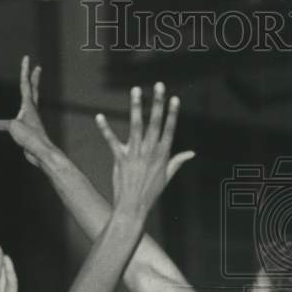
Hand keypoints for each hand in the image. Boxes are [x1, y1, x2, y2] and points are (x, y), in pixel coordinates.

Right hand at [0, 56, 54, 168]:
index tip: (27, 58)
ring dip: (32, 92)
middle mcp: (32, 111)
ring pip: (32, 102)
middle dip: (34, 78)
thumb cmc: (30, 138)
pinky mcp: (30, 129)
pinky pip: (26, 116)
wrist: (41, 152)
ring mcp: (32, 120)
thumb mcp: (11, 127)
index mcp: (29, 106)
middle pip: (34, 90)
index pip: (25, 84)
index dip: (25, 70)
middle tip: (38, 68)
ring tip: (30, 88)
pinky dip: (25, 109)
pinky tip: (23, 113)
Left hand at [95, 83, 194, 218]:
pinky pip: (111, 140)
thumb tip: (192, 153)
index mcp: (162, 154)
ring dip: (136, 107)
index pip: (169, 129)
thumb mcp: (167, 176)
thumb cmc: (151, 192)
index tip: (174, 98)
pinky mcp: (120, 158)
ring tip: (136, 90)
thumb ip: (178, 161)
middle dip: (157, 103)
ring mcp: (135, 154)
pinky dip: (105, 128)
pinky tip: (99, 116)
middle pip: (155, 122)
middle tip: (159, 85)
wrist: (134, 206)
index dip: (172, 113)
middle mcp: (150, 151)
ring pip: (136, 126)